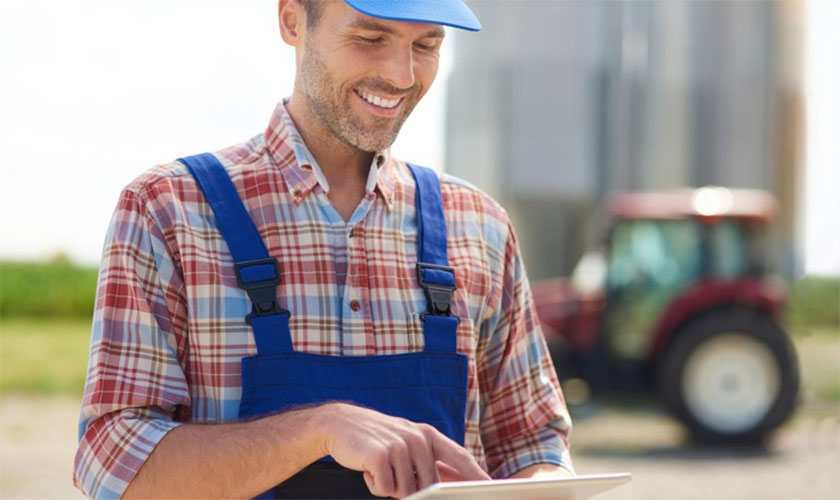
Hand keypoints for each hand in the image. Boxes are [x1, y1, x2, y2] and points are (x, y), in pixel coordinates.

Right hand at [313, 403, 489, 497]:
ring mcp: (400, 445)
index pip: (460, 458)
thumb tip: (458, 484)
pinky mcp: (381, 455)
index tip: (492, 486)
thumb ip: (433, 462)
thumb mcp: (409, 443)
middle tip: (392, 472)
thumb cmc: (378, 438)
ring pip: (406, 491)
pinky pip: (384, 489)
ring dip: (389, 486)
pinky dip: (374, 485)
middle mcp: (418, 438)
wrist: (340, 423)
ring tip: (379, 466)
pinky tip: (368, 466)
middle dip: (411, 490)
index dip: (476, 474)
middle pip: (430, 487)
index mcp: (429, 435)